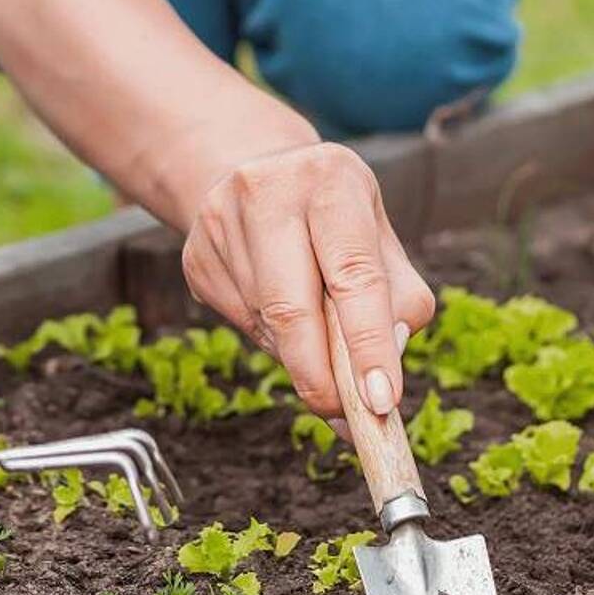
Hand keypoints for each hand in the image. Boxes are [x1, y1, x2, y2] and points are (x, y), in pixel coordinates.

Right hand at [180, 140, 434, 420]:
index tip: (381, 401)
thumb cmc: (337, 219)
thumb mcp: (383, 240)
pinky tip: (279, 308)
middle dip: (321, 375)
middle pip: (292, 307)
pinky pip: (238, 322)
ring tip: (318, 336)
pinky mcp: (193, 254)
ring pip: (265, 322)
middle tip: (346, 417)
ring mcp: (220, 221)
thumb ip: (400, 301)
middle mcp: (267, 189)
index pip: (355, 273)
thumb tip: (380, 370)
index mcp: (330, 179)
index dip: (368, 343)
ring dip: (298, 354)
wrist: (262, 177)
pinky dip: (268, 338)